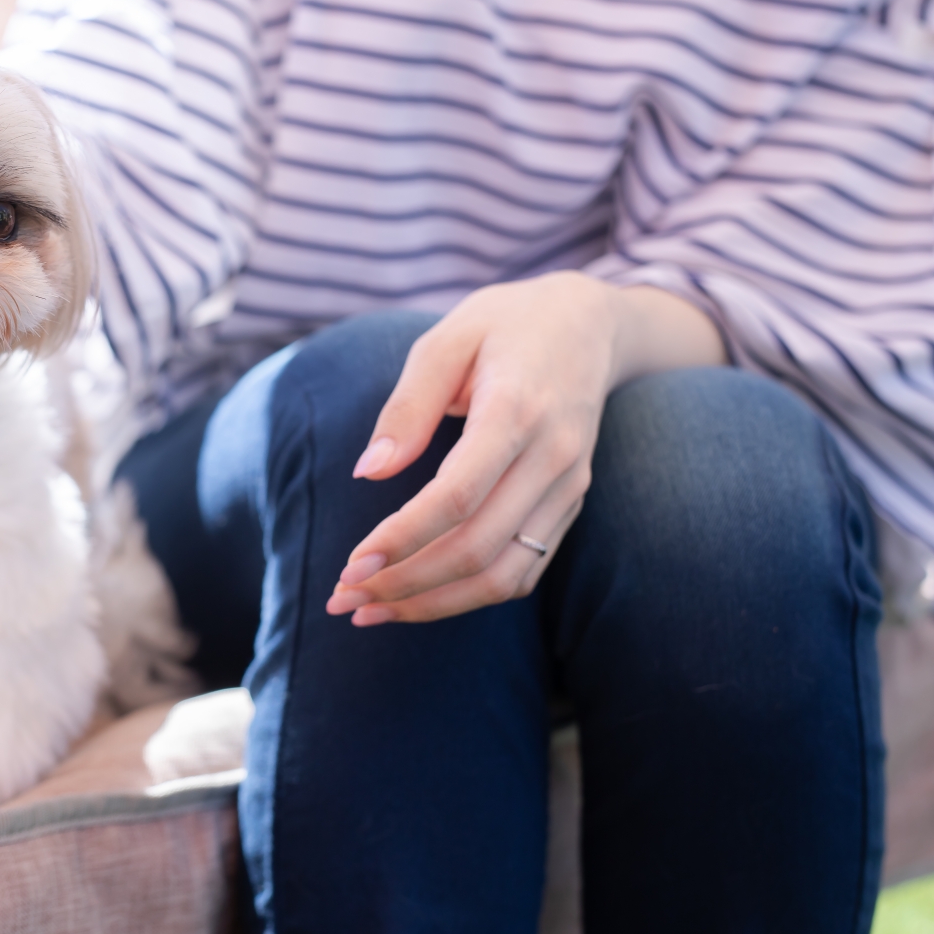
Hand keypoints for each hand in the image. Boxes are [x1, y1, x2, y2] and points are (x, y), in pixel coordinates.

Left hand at [326, 273, 724, 625]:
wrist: (589, 323)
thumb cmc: (503, 325)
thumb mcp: (446, 339)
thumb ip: (406, 406)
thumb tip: (368, 473)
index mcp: (518, 410)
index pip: (458, 497)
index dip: (402, 538)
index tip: (351, 563)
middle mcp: (553, 458)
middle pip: (479, 548)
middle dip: (406, 583)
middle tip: (344, 597)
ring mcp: (569, 487)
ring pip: (505, 575)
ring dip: (435, 604)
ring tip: (372, 609)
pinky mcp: (570, 505)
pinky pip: (524, 570)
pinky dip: (470, 596)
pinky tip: (418, 598)